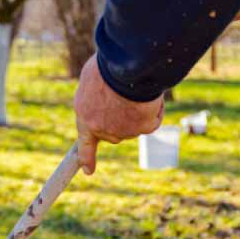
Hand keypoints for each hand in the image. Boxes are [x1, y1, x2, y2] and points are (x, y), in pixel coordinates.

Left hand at [73, 55, 163, 174]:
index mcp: (85, 118)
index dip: (87, 158)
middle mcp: (103, 130)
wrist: (127, 68)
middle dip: (119, 118)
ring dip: (137, 110)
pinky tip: (151, 94)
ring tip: (135, 87)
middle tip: (122, 95)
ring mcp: (124, 132)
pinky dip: (154, 109)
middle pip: (114, 132)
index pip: (85, 144)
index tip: (88, 171)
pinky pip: (152, 120)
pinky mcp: (144, 128)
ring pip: (134, 125)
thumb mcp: (91, 79)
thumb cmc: (107, 67)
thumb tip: (105, 98)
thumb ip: (94, 96)